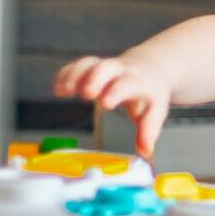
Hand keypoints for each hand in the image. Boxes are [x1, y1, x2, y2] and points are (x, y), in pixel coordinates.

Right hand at [54, 53, 172, 158]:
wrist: (152, 66)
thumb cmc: (150, 91)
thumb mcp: (155, 111)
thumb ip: (148, 131)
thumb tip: (145, 151)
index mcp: (138, 82)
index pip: (127, 84)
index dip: (116, 92)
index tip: (105, 103)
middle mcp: (121, 71)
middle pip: (106, 68)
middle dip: (94, 79)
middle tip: (86, 93)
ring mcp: (105, 67)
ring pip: (89, 64)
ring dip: (75, 75)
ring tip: (64, 91)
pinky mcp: (93, 66)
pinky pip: (78, 66)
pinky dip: (67, 74)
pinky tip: (59, 89)